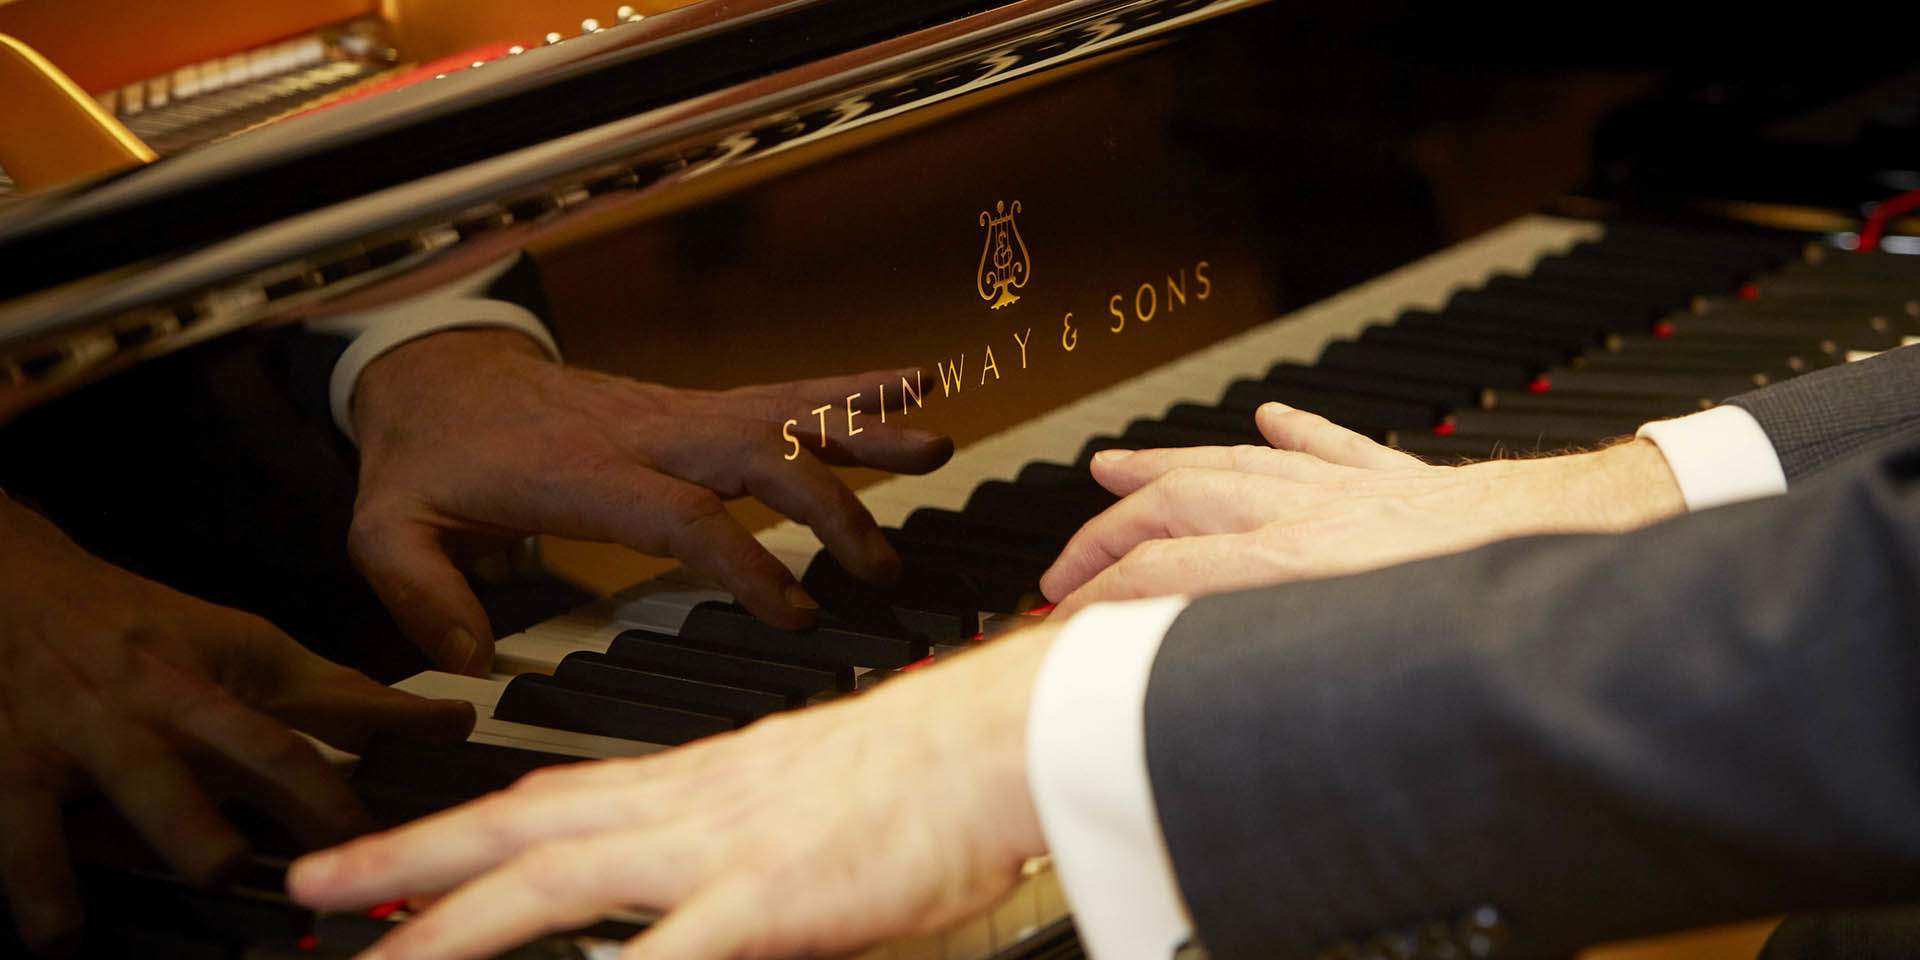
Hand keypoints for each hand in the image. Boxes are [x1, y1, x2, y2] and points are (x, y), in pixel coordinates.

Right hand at [0, 499, 475, 951]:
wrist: (12, 581)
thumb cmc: (138, 629)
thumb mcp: (243, 648)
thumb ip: (338, 696)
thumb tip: (446, 724)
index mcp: (232, 674)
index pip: (333, 699)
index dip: (397, 723)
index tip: (453, 740)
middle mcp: (172, 701)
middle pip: (256, 746)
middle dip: (308, 798)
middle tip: (346, 853)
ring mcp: (93, 733)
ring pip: (148, 783)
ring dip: (188, 828)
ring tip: (219, 871)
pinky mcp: (14, 765)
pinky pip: (25, 832)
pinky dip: (41, 885)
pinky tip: (62, 936)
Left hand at [289, 625, 1054, 959]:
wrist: (1008, 731)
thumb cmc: (933, 770)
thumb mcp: (814, 801)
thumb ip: (743, 840)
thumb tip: (704, 896)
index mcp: (703, 782)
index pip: (556, 800)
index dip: (463, 827)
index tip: (394, 855)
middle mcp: (690, 804)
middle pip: (523, 832)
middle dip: (408, 865)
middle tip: (312, 892)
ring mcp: (723, 849)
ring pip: (557, 886)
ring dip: (455, 928)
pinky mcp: (772, 899)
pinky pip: (667, 954)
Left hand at [348, 330, 954, 673]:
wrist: (440, 372)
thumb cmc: (428, 456)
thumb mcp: (388, 528)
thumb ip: (423, 596)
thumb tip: (472, 662)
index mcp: (582, 472)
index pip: (682, 515)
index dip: (747, 563)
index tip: (797, 613)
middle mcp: (645, 433)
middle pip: (756, 459)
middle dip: (829, 509)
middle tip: (881, 566)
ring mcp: (677, 412)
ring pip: (783, 415)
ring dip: (862, 431)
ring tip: (936, 447)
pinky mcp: (695, 405)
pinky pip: (783, 393)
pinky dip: (852, 388)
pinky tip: (914, 383)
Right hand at [1040, 403, 1684, 617]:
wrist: (1584, 540)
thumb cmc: (1489, 599)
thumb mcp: (1362, 663)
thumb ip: (1272, 670)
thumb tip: (1205, 705)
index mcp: (1293, 565)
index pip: (1160, 573)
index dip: (1096, 599)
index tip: (1059, 622)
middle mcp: (1310, 515)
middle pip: (1177, 506)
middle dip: (1107, 532)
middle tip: (1062, 564)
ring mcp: (1351, 490)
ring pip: (1233, 466)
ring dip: (1165, 465)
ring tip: (1116, 462)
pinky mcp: (1402, 481)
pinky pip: (1332, 446)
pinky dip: (1293, 433)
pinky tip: (1269, 420)